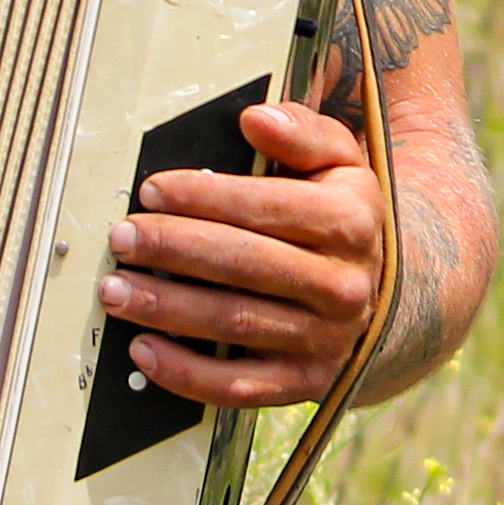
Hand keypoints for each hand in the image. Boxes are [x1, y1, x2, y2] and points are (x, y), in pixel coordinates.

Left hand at [104, 101, 388, 407]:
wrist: (386, 296)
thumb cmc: (341, 217)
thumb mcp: (340, 163)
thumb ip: (301, 133)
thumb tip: (256, 118)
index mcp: (350, 223)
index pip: (267, 207)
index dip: (204, 196)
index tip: (151, 190)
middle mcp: (342, 285)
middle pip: (244, 264)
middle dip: (174, 248)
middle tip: (123, 238)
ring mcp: (325, 340)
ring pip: (234, 323)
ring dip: (167, 308)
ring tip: (117, 290)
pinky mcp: (305, 383)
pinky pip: (238, 387)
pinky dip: (186, 374)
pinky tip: (145, 350)